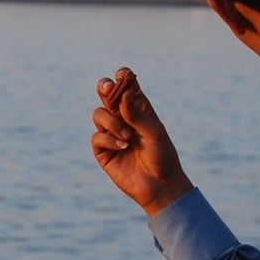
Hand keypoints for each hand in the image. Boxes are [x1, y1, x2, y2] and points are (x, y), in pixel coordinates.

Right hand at [91, 67, 192, 216]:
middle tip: (108, 87)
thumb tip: (121, 95)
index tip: (122, 74)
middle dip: (105, 88)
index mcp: (139, 110)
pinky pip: (97, 136)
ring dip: (111, 122)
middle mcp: (123, 118)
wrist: (160, 185)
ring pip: (98, 114)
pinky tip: (123, 146)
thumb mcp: (154, 132)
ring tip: (127, 136)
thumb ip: (137, 114)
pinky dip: (109, 139)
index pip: (127, 87)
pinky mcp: (103, 150)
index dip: (122, 78)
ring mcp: (111, 133)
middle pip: (107, 95)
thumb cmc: (162, 156)